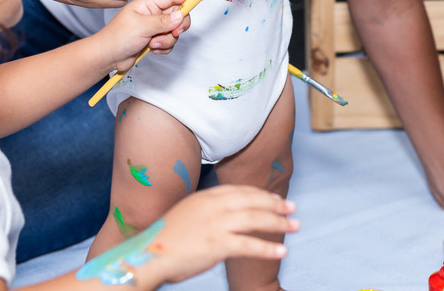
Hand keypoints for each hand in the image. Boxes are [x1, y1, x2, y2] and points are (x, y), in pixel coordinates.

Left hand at [103, 0, 191, 70]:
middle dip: (178, 26)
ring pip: (174, 31)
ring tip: (152, 44)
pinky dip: (164, 48)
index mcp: (148, 4)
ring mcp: (154, 28)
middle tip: (173, 32)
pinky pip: (169, 42)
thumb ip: (163, 21)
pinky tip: (151, 50)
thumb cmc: (117, 38)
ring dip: (167, 40)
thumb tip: (181, 15)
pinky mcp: (154, 40)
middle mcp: (153, 14)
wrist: (107, 57)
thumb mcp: (141, 27)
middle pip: (178, 14)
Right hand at [144, 186, 298, 284]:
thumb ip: (206, 212)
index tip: (275, 199)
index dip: (261, 194)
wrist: (148, 253)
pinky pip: (249, 245)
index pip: (240, 190)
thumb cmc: (165, 239)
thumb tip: (224, 218)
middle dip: (276, 204)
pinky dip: (268, 248)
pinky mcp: (217, 244)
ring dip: (279, 223)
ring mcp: (216, 224)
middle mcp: (213, 206)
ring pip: (256, 219)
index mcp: (206, 196)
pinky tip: (281, 251)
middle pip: (252, 200)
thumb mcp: (187, 214)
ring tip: (295, 227)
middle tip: (292, 209)